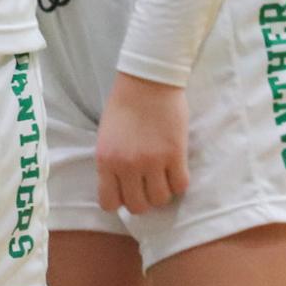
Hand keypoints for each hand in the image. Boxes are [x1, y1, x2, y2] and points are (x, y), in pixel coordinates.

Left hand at [95, 72, 188, 215]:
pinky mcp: (175, 154)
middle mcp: (127, 166)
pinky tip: (176, 169)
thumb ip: (112, 163)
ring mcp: (152, 162)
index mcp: (106, 161)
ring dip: (162, 191)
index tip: (128, 191)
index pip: (110, 203)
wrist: (148, 80)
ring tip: (163, 176)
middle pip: (138, 206)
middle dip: (144, 199)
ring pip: (160, 199)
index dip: (121, 201)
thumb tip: (122, 187)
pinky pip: (180, 185)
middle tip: (148, 185)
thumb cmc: (124, 104)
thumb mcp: (106, 137)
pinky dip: (179, 182)